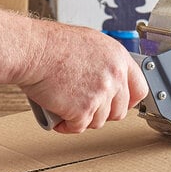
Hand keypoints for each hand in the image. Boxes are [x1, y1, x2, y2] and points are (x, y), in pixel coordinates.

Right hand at [19, 22, 148, 133]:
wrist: (31, 51)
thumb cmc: (51, 45)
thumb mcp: (89, 44)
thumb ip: (105, 64)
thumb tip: (111, 81)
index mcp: (118, 57)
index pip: (139, 89)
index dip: (128, 101)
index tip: (119, 104)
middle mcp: (114, 75)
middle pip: (119, 111)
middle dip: (102, 113)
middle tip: (85, 106)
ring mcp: (100, 94)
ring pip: (99, 122)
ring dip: (82, 118)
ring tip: (67, 105)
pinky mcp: (83, 110)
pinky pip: (79, 127)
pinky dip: (67, 125)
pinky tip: (58, 114)